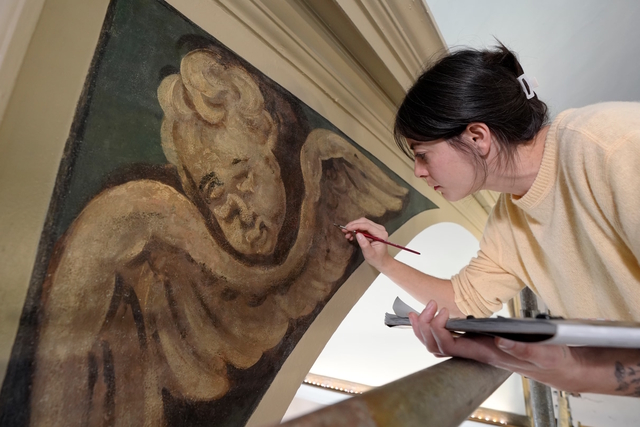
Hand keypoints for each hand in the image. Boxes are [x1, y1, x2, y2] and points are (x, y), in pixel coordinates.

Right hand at [343, 217, 391, 270]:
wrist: (381, 261)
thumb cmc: (376, 258)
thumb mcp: (369, 253)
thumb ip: (364, 244)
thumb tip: (357, 234)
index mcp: (381, 234)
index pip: (367, 226)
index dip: (356, 225)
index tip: (347, 228)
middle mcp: (380, 229)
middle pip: (364, 221)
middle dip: (353, 225)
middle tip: (345, 230)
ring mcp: (376, 229)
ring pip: (363, 223)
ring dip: (353, 227)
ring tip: (347, 235)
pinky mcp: (372, 230)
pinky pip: (363, 226)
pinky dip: (356, 229)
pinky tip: (351, 236)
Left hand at [408, 301, 639, 394]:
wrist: (558, 366)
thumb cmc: (550, 360)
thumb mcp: (543, 354)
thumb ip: (522, 348)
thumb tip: (500, 340)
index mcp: (486, 354)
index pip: (451, 346)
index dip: (439, 330)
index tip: (441, 311)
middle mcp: (475, 352)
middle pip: (436, 346)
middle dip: (425, 327)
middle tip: (427, 306)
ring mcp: (475, 347)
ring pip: (439, 343)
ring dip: (426, 326)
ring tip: (424, 307)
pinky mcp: (478, 341)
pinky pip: (449, 336)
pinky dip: (436, 325)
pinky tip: (434, 312)